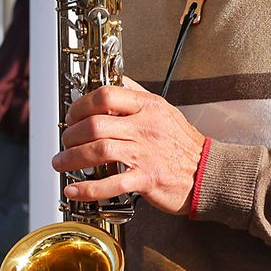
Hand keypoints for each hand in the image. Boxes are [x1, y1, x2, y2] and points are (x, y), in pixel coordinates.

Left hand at [53, 78, 205, 215]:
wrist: (209, 173)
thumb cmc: (185, 145)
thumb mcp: (165, 110)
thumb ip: (138, 95)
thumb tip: (118, 80)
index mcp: (148, 107)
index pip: (106, 96)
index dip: (80, 105)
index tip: (72, 115)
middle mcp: (145, 128)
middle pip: (95, 125)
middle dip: (70, 134)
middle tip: (65, 141)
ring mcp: (146, 153)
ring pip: (98, 151)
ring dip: (71, 158)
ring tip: (61, 163)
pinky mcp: (147, 179)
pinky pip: (111, 183)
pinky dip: (87, 188)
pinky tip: (74, 190)